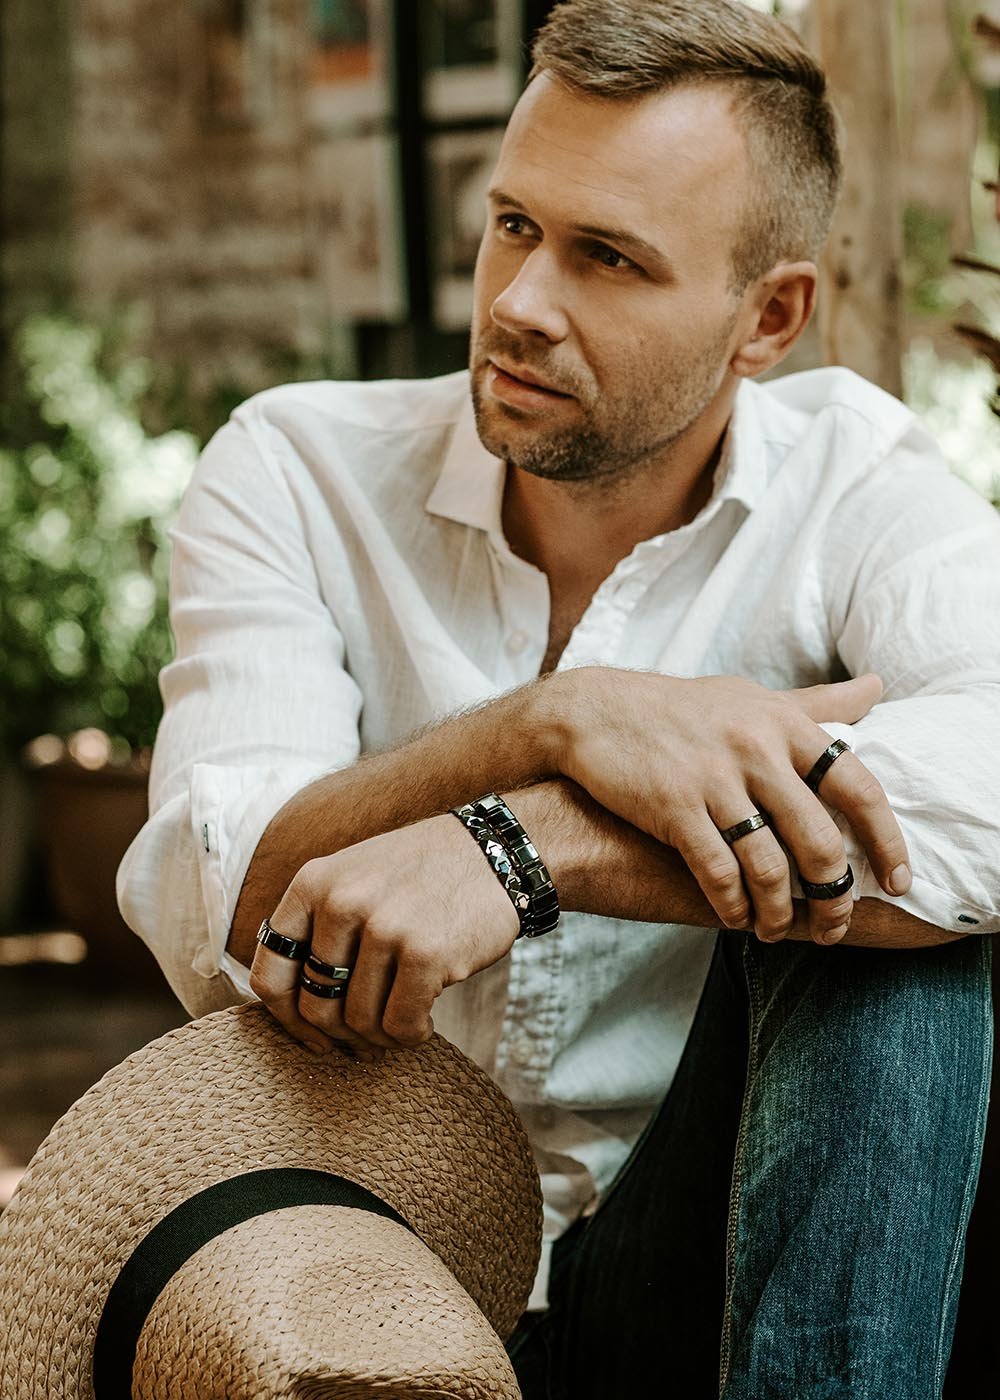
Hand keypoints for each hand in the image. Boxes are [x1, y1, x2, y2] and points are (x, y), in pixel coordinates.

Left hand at [248, 813, 519, 1055]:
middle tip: (370, 1038)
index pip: (270, 974)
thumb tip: (298, 1015)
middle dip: (343, 1035)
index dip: (287, 1020)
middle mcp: (340, 901)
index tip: (314, 1038)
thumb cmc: (421, 877)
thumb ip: (319, 930)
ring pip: (359, 1022)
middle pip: (315, 1007)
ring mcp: (383, 926)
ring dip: (382, 1039)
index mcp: (312, 884)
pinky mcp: (425, 952)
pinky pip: (400, 1025)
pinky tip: (426, 1023)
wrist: (494, 851)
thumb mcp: (354, 879)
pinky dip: (412, 1036)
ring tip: (404, 1025)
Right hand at [556, 669, 909, 945]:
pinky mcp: (673, 806)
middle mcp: (755, 748)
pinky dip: (732, 906)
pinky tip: (734, 918)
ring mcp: (713, 778)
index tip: (899, 880)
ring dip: (778, 912)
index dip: (886, 840)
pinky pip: (718, 873)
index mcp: (784, 724)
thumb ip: (818, 702)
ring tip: (775, 930)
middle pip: (819, 840)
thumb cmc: (682, 709)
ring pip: (769, 867)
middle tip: (834, 924)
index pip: (858, 786)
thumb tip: (879, 686)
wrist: (594, 710)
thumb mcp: (753, 697)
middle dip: (833, 896)